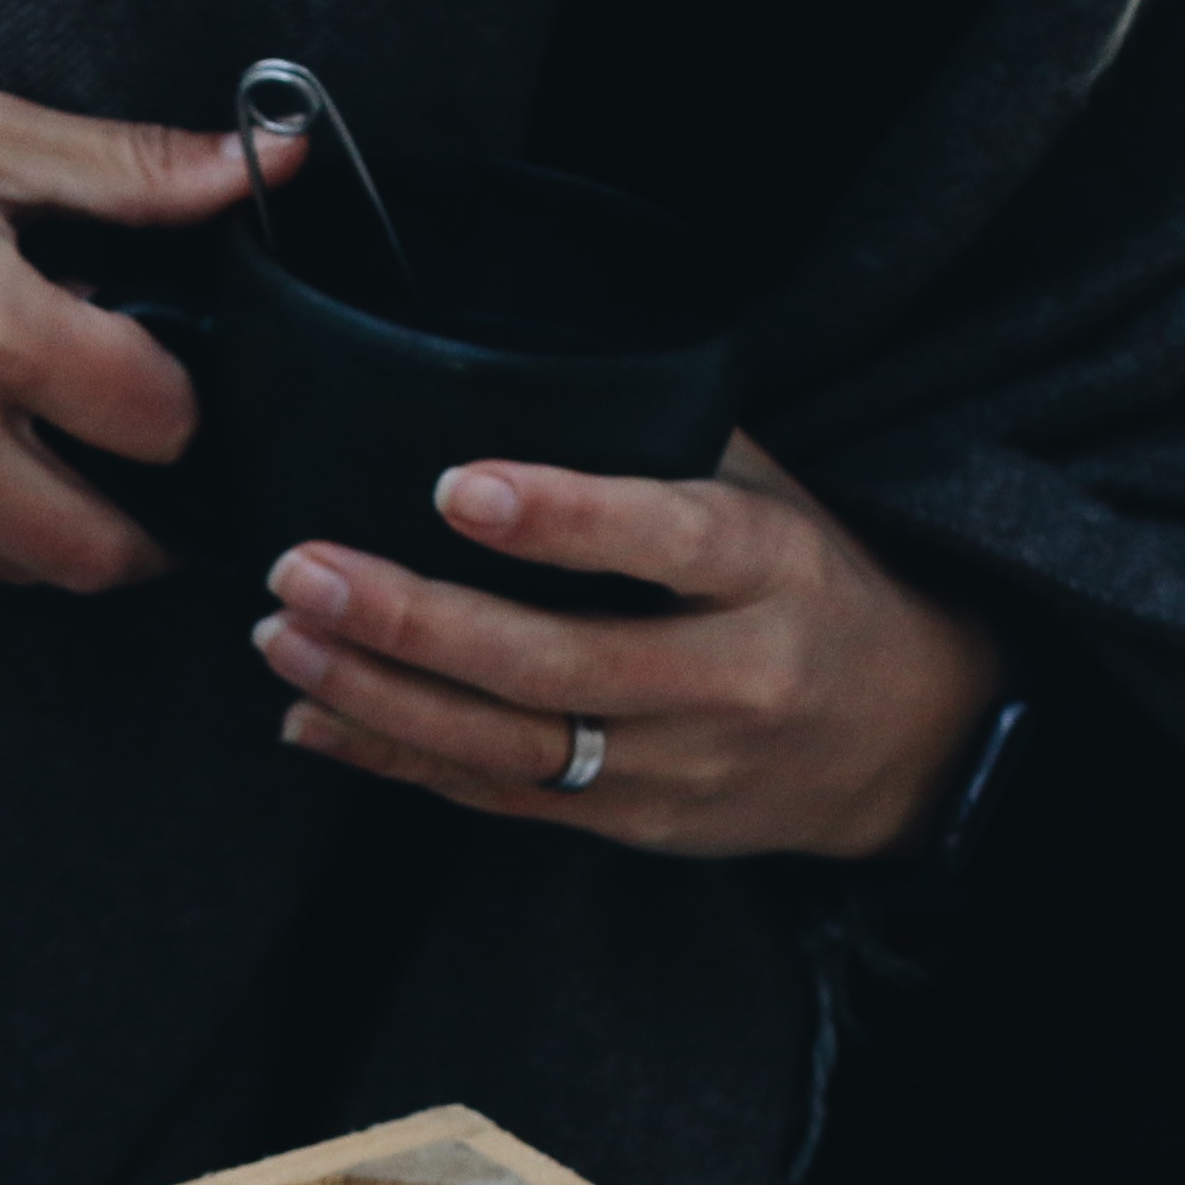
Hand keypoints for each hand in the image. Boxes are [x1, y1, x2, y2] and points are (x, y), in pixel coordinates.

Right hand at [0, 89, 268, 591]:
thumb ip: (124, 168)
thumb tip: (266, 167)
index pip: (158, 420)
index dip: (176, 389)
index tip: (145, 355)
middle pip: (109, 547)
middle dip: (143, 501)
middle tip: (125, 439)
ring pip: (32, 569)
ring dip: (62, 519)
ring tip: (30, 430)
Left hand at [250, 440, 1005, 861]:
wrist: (901, 735)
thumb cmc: (805, 580)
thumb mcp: (766, 490)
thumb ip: (653, 438)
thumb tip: (496, 360)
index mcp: (769, 567)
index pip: (665, 538)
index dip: (561, 516)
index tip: (454, 485)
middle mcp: (730, 676)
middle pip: (556, 662)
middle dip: (412, 620)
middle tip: (303, 571)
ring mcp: (681, 764)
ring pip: (511, 747)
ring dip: (379, 696)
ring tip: (282, 639)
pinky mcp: (638, 824)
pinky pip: (502, 799)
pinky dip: (398, 761)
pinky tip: (313, 715)